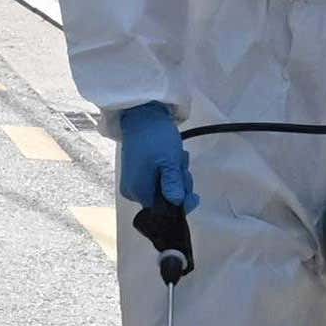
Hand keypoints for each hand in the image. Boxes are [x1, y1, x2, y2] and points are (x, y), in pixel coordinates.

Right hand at [111, 102, 193, 218]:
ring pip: (164, 189)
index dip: (180, 202)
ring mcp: (135, 182)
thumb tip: (178, 204)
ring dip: (176, 175)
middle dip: (179, 185)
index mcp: (138, 192)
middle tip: (182, 166)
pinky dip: (169, 171)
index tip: (192, 193)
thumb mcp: (170, 161)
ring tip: (178, 157)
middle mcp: (133, 191)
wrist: (142, 115)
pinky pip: (158, 179)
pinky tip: (172, 157)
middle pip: (164, 200)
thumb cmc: (155, 136)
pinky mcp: (139, 173)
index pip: (163, 210)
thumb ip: (173, 185)